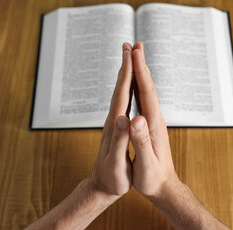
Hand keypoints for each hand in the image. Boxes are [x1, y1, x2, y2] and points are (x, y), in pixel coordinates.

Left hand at [89, 43, 132, 196]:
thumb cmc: (112, 178)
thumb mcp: (116, 163)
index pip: (121, 96)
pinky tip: (129, 86)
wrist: (101, 186)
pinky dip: (126, 89)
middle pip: (119, 89)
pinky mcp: (116, 127)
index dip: (126, 74)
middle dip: (125, 66)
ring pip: (120, 93)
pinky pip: (122, 102)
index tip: (131, 54)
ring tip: (129, 59)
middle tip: (129, 46)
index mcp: (114, 126)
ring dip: (124, 74)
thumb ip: (119, 140)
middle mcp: (112, 120)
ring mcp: (113, 122)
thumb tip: (123, 117)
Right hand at [130, 42, 179, 198]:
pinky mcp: (150, 125)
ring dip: (140, 73)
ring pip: (146, 91)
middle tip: (133, 45)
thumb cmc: (153, 178)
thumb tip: (136, 119)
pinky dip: (138, 87)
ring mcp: (153, 121)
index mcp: (153, 125)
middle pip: (147, 86)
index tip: (135, 53)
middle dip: (140, 65)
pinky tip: (134, 83)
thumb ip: (141, 142)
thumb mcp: (146, 164)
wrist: (165, 186)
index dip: (140, 72)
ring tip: (134, 57)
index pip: (147, 93)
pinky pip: (143, 100)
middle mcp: (155, 119)